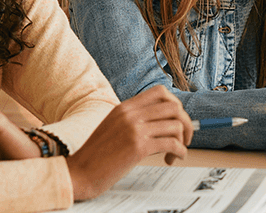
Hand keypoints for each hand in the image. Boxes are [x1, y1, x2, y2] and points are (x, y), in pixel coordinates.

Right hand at [65, 86, 191, 199]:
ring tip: (174, 153)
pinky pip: (172, 143)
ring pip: (176, 125)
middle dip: (185, 123)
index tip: (176, 121)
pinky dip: (179, 152)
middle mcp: (130, 114)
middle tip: (183, 139)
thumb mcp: (113, 128)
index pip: (160, 92)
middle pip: (174, 107)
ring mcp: (134, 129)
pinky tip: (172, 159)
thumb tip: (165, 124)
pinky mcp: (137, 147)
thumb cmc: (97, 156)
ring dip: (182, 141)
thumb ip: (134, 121)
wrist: (79, 173)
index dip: (175, 105)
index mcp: (124, 107)